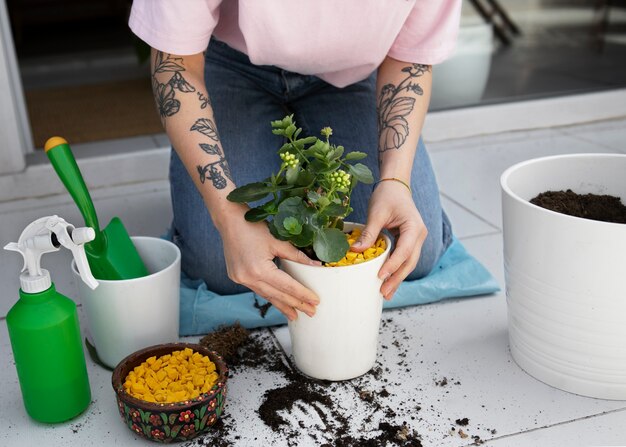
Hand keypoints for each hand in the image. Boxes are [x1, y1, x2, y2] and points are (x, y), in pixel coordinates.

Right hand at [219, 209, 319, 320]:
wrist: (229, 221)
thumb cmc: (253, 228)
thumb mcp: (278, 241)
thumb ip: (297, 256)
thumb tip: (315, 266)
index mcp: (260, 270)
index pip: (287, 286)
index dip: (303, 295)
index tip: (315, 302)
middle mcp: (249, 278)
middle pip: (277, 296)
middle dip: (296, 305)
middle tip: (312, 313)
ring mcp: (241, 279)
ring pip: (267, 296)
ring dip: (282, 305)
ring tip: (295, 315)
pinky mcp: (237, 277)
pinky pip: (258, 290)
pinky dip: (270, 296)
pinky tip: (278, 301)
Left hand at [350, 181, 426, 299]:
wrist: (395, 185)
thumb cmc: (387, 196)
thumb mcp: (376, 213)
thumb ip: (369, 233)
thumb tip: (355, 251)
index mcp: (414, 227)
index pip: (404, 251)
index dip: (393, 265)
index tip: (380, 276)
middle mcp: (419, 235)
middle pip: (409, 262)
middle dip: (397, 278)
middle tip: (384, 293)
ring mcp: (416, 240)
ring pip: (408, 263)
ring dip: (397, 278)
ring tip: (385, 293)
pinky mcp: (409, 242)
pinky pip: (404, 258)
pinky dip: (396, 270)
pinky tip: (387, 281)